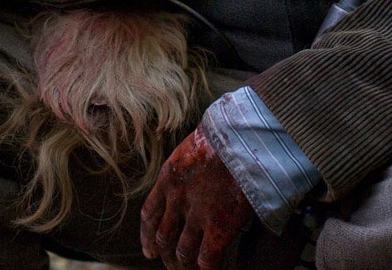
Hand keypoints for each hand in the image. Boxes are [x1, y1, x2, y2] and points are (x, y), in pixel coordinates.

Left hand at [139, 127, 254, 269]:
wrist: (244, 138)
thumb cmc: (226, 134)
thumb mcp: (195, 145)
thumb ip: (190, 165)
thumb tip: (197, 168)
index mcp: (169, 178)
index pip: (150, 214)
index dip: (147, 236)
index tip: (149, 250)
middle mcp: (177, 199)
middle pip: (164, 237)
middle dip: (165, 254)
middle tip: (168, 264)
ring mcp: (197, 215)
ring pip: (183, 252)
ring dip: (183, 266)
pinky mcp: (219, 227)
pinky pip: (208, 259)